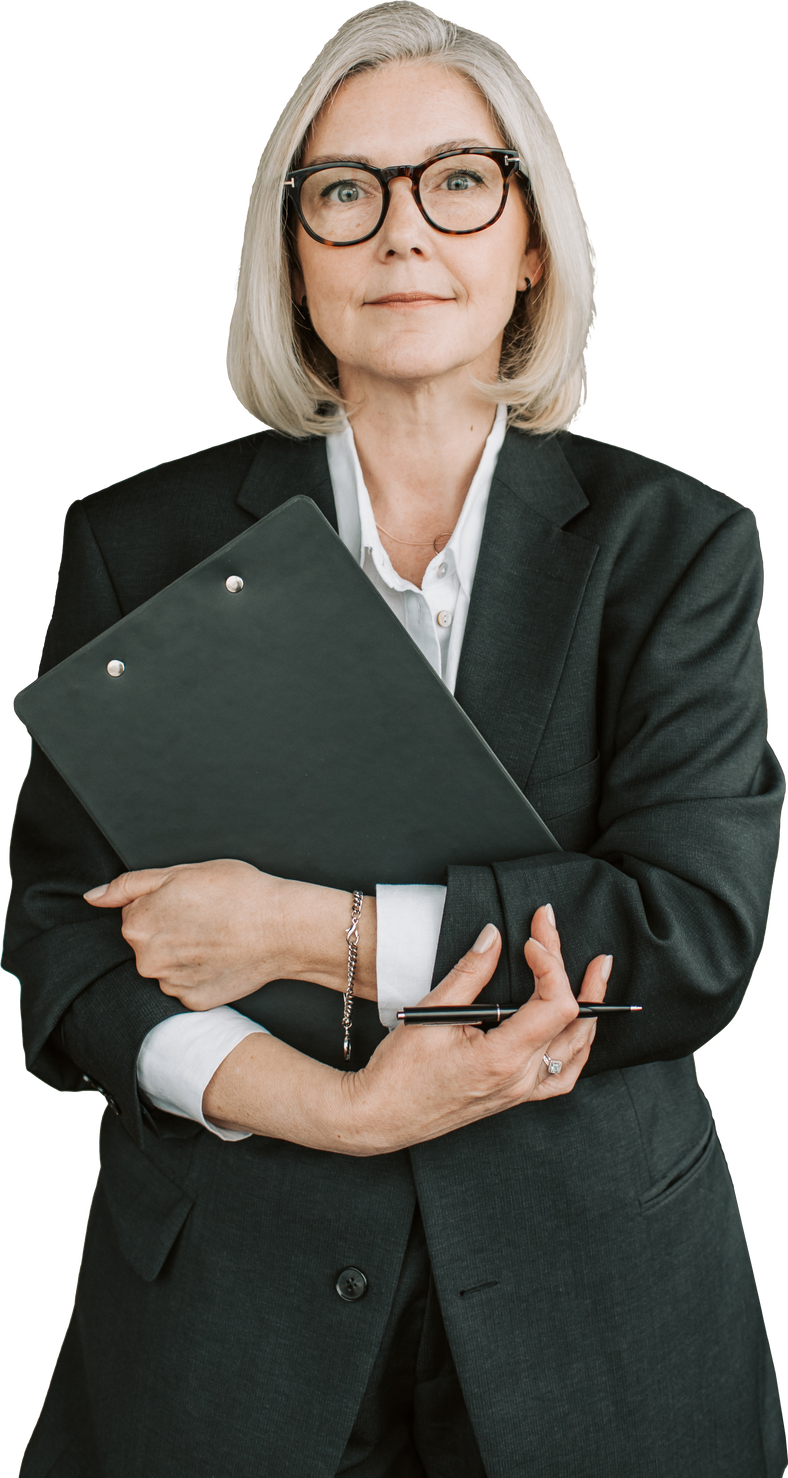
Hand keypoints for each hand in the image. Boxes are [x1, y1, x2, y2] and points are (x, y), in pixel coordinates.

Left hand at [83, 860, 373, 1008]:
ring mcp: (170, 984)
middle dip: (169, 928)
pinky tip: (221, 957)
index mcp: (137, 923)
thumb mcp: (182, 872)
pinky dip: (199, 973)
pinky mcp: (193, 1001)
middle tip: (206, 916)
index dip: (163, 901)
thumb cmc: (239, 893)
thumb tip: (93, 897)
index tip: (190, 900)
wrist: (283, 928)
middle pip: (147, 940)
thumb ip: (130, 884)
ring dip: (183, 952)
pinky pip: (186, 984)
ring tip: (217, 936)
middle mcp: (146, 959)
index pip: (135, 911)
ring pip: (166, 964)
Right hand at [338, 904, 611, 1154]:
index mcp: (503, 1059)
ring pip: (576, 1048)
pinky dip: (577, 1045)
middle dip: (569, 968)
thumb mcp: (431, 1013)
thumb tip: (494, 936)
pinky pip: (563, 1074)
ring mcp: (521, 1091)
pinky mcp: (515, 1096)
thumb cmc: (399, 1073)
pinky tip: (578, 1026)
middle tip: (554, 929)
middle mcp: (521, 1078)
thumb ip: (470, 973)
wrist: (382, 1117)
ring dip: (589, 1007)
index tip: (529, 938)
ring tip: (595, 973)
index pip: (556, 1005)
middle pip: (571, 1018)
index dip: (550, 964)